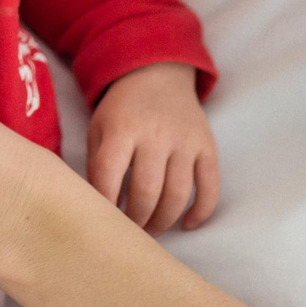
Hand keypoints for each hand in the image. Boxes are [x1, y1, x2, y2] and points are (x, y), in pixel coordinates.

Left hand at [86, 62, 220, 233]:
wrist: (157, 74)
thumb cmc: (121, 111)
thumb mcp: (98, 128)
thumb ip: (96, 165)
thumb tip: (97, 209)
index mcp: (122, 129)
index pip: (109, 175)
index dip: (103, 205)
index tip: (101, 223)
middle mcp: (156, 134)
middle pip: (147, 191)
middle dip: (136, 220)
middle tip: (129, 232)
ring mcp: (185, 140)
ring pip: (178, 194)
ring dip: (163, 221)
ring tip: (150, 230)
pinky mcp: (207, 145)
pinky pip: (210, 186)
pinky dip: (201, 211)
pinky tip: (187, 224)